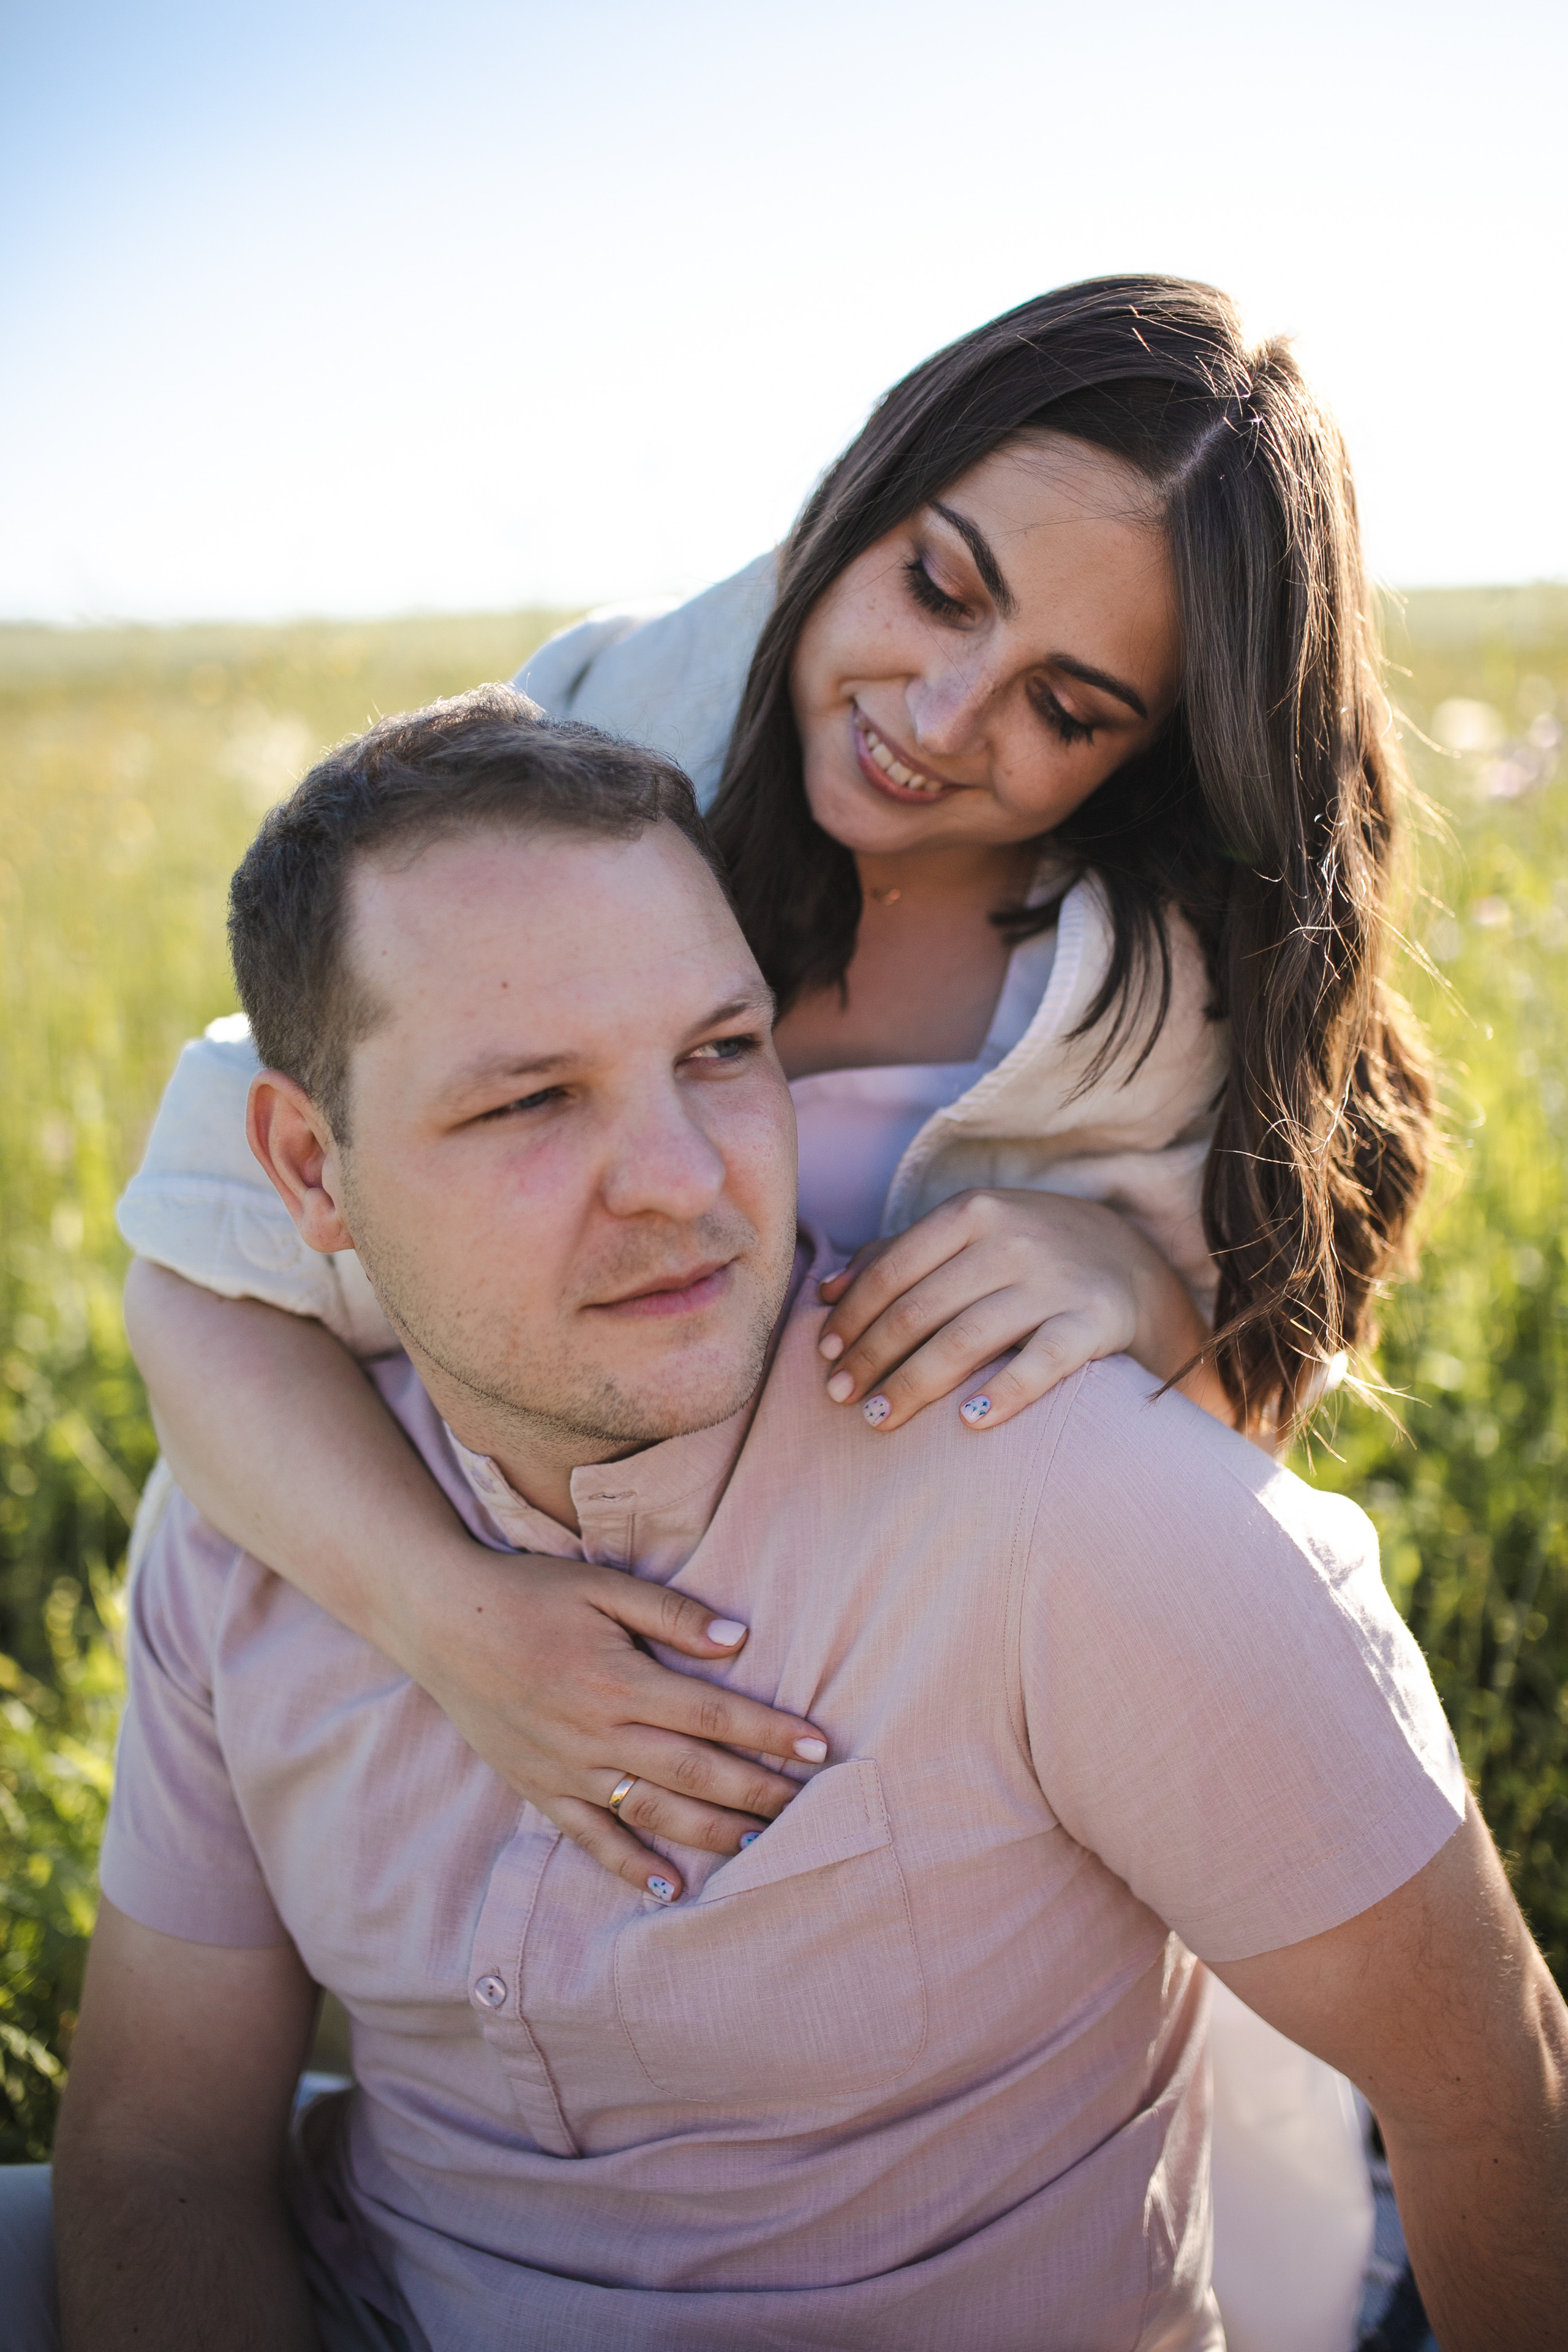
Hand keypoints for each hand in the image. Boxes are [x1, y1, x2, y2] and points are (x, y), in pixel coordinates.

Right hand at [400, 1545, 828, 1903]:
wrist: (441, 1620)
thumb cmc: (528, 1594)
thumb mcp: (603, 1587)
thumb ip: (671, 1615)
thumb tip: (738, 1639)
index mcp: (620, 1680)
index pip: (714, 1715)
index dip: (770, 1732)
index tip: (818, 1745)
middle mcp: (597, 1733)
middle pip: (694, 1771)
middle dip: (756, 1790)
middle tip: (807, 1803)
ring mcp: (567, 1767)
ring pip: (652, 1810)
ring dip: (710, 1832)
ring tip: (759, 1841)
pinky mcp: (539, 1787)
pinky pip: (590, 1837)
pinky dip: (629, 1865)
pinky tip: (668, 1884)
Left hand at [815, 1187, 1219, 1434]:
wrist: (1132, 1262)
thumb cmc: (1027, 1256)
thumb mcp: (970, 1236)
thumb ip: (897, 1256)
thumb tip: (825, 1294)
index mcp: (972, 1213)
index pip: (893, 1269)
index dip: (853, 1317)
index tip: (824, 1357)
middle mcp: (1011, 1240)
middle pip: (921, 1308)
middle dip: (871, 1357)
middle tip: (839, 1398)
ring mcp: (1054, 1281)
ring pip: (967, 1338)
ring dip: (915, 1384)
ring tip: (879, 1420)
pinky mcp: (1093, 1322)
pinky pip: (1042, 1362)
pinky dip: (1006, 1392)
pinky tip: (969, 1421)